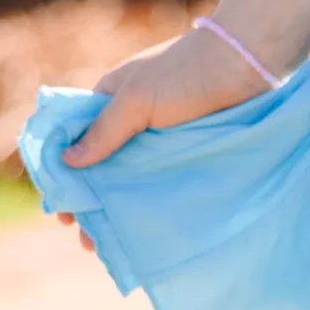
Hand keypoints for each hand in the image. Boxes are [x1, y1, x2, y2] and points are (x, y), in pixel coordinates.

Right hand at [50, 24, 267, 245]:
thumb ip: (104, 131)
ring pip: (134, 179)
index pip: (77, 141)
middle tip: (87, 241)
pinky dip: (152, 202)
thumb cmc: (187, 74)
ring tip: (111, 244)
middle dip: (92, 204)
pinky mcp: (190, 151)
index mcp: (112, 101)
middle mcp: (134, 121)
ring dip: (121, 210)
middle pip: (104, 168)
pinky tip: (144, 229)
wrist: (248, 64)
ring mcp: (163, 139)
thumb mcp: (137, 100)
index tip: (62, 211)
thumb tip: (67, 161)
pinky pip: (165, 180)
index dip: (66, 175)